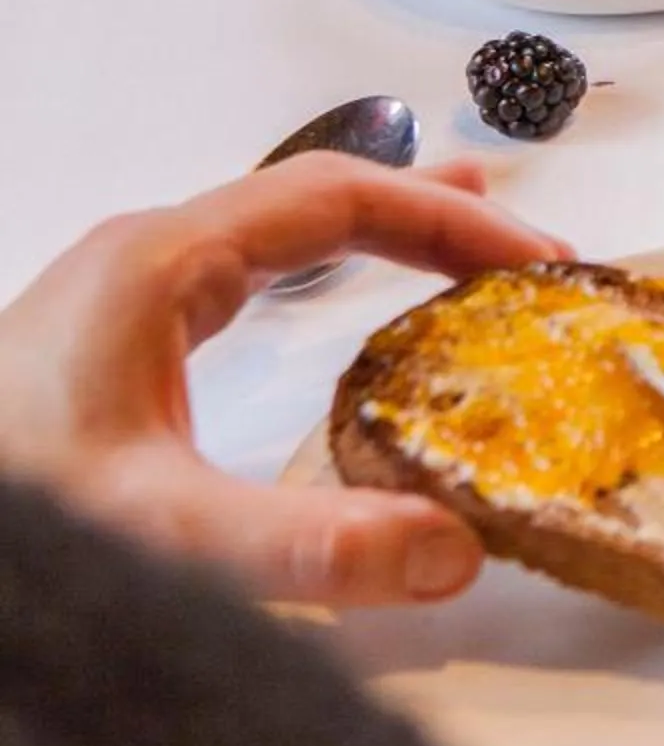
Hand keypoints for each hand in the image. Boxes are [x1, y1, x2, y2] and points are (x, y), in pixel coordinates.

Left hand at [0, 156, 567, 607]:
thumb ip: (313, 548)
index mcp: (160, 266)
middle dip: (431, 212)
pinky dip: (328, 276)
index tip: (529, 255)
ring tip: (469, 246)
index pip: (338, 197)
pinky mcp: (116, 346)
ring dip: (381, 235)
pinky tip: (351, 314)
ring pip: (281, 232)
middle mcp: (145, 262)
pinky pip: (250, 278)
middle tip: (526, 249)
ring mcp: (127, 298)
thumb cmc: (14, 517)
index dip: (448, 216)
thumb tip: (451, 548)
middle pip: (318, 197)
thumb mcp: (165, 538)